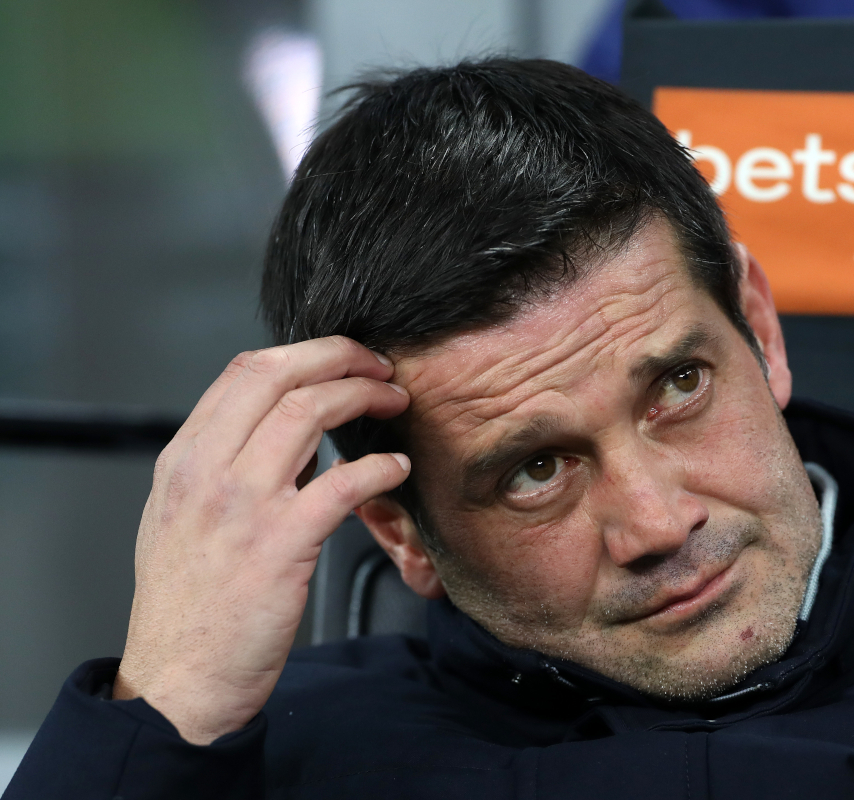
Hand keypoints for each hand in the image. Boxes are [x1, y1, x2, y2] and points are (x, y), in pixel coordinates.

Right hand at [112, 336, 409, 743]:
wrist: (179, 681)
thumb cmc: (188, 605)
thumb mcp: (183, 518)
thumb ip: (226, 467)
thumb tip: (291, 430)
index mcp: (184, 460)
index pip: (244, 371)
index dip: (305, 352)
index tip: (344, 359)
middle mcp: (207, 471)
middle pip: (277, 375)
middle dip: (340, 357)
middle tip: (380, 366)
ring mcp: (242, 506)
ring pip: (309, 412)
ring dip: (364, 397)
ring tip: (395, 403)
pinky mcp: (280, 546)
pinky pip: (341, 484)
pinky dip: (378, 468)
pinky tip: (397, 470)